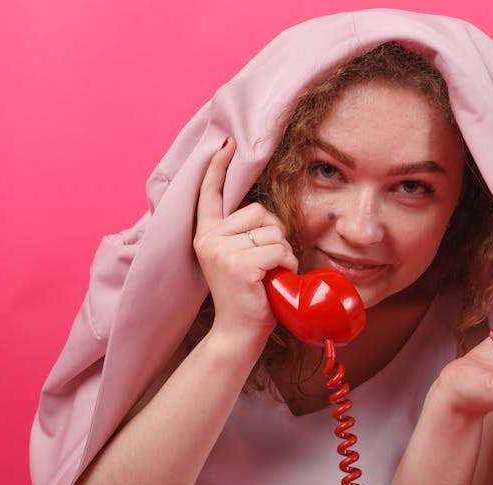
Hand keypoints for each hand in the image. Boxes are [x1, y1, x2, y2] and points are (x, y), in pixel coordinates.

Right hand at [193, 138, 297, 342]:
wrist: (239, 332)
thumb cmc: (248, 295)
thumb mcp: (241, 259)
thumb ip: (245, 235)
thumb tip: (266, 216)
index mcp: (207, 234)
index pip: (210, 194)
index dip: (217, 168)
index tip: (226, 144)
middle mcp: (209, 238)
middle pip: (260, 212)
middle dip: (275, 235)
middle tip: (268, 263)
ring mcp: (221, 250)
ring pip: (272, 232)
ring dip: (283, 253)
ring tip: (270, 274)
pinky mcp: (238, 264)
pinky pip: (278, 250)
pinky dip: (286, 264)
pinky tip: (275, 280)